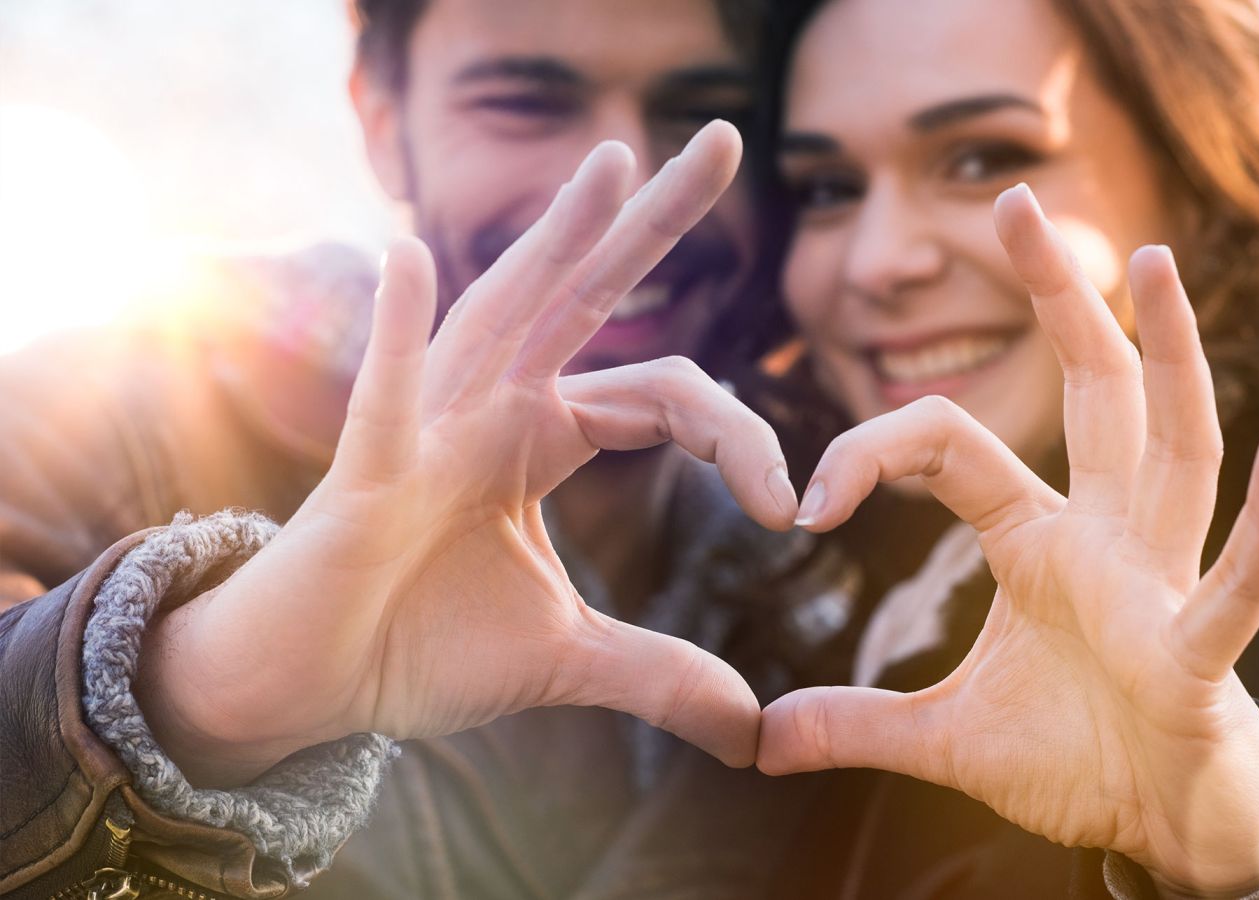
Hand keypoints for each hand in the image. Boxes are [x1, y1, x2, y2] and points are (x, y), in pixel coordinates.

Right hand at [137, 122, 797, 785]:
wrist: (317, 686)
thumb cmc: (422, 644)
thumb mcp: (565, 658)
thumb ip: (658, 675)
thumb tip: (753, 732)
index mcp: (545, 434)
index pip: (667, 397)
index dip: (740, 441)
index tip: (791, 509)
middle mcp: (494, 406)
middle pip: (589, 296)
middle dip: (657, 223)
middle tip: (728, 140)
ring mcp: (430, 424)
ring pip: (502, 312)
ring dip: (554, 239)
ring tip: (613, 165)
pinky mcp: (368, 471)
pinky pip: (385, 392)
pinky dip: (397, 331)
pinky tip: (409, 255)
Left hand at [758, 185, 1258, 893]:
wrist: (1166, 825)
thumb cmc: (1076, 758)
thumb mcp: (945, 739)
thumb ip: (857, 725)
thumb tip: (760, 741)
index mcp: (1039, 541)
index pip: (952, 446)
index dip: (873, 452)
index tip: (805, 501)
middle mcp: (1107, 537)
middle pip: (1092, 393)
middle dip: (1059, 299)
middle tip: (1016, 202)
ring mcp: (1160, 583)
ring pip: (1172, 448)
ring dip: (1169, 357)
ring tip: (1150, 264)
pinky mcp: (1198, 652)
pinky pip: (1235, 578)